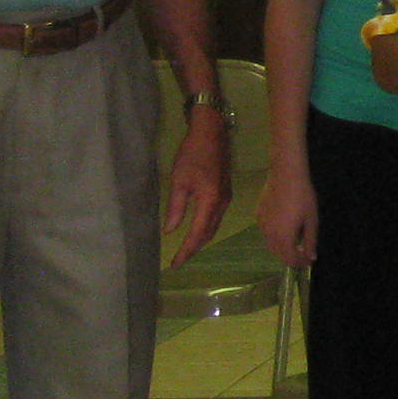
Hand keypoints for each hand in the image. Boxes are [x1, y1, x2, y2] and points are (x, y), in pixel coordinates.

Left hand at [163, 104, 230, 267]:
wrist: (212, 134)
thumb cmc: (192, 154)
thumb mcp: (178, 181)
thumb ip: (176, 208)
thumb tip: (171, 231)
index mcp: (210, 201)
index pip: (197, 233)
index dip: (186, 250)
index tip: (175, 264)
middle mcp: (222, 203)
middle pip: (209, 233)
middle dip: (194, 248)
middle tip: (179, 260)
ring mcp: (227, 198)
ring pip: (214, 226)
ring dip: (201, 239)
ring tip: (186, 249)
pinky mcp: (226, 193)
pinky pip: (216, 218)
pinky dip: (206, 228)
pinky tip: (196, 230)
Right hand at [255, 160, 317, 270]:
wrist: (286, 176)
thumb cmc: (303, 197)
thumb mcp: (312, 220)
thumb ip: (310, 241)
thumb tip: (311, 257)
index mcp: (283, 237)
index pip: (290, 258)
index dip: (300, 262)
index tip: (309, 261)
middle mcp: (269, 235)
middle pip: (279, 254)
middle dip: (292, 257)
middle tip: (304, 254)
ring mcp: (261, 225)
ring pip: (271, 244)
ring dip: (283, 247)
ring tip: (297, 242)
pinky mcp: (258, 215)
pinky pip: (266, 232)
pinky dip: (276, 236)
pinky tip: (286, 227)